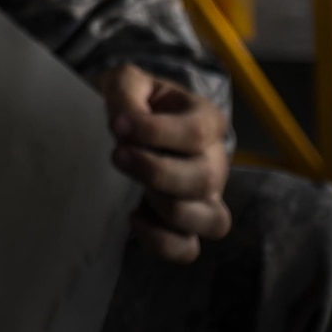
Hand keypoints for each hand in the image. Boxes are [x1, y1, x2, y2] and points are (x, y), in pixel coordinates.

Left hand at [98, 63, 232, 263]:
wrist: (123, 126)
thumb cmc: (131, 102)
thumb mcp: (126, 83)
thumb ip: (126, 93)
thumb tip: (125, 121)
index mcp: (206, 120)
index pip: (196, 132)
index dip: (155, 132)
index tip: (117, 125)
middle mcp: (214, 162)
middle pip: (204, 179)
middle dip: (157, 171)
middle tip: (118, 155)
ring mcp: (205, 197)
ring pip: (213, 221)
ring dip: (171, 210)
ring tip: (137, 192)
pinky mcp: (185, 225)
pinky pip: (188, 249)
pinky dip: (162, 241)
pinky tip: (134, 217)